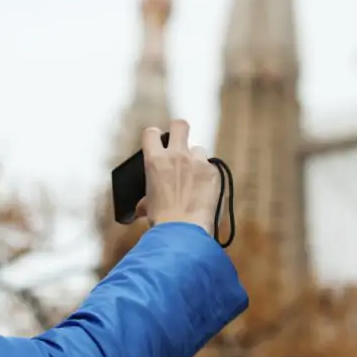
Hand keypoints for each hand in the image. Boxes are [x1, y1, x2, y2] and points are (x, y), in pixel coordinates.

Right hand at [135, 120, 219, 235]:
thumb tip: (142, 206)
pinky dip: (207, 177)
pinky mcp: (213, 172)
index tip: (158, 142)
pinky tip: (204, 191)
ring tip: (194, 178)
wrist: (183, 230)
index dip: (154, 136)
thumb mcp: (147, 205)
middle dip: (179, 129)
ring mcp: (197, 162)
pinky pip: (211, 167)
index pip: (151, 133)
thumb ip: (146, 198)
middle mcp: (176, 155)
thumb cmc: (162, 220)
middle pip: (180, 125)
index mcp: (155, 160)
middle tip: (180, 141)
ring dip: (196, 160)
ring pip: (198, 149)